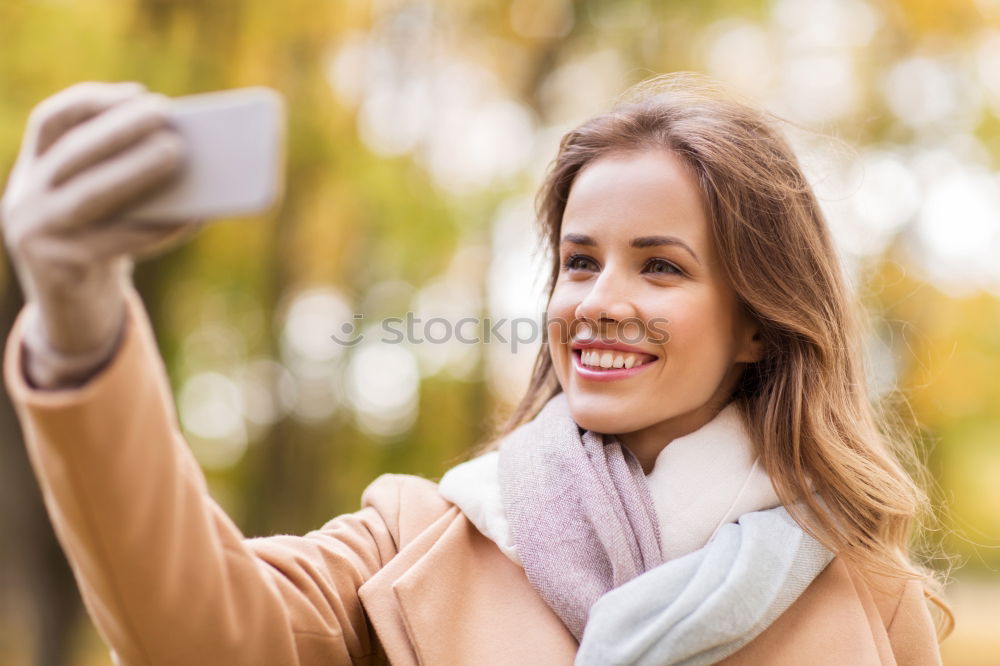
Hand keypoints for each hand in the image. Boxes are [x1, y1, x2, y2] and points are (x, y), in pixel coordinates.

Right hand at [0, 81, 204, 387]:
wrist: (72, 316)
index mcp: (31, 175)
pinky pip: (121, 241)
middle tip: (168, 115)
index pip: (49, 122)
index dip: (93, 102)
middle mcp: (24, 201)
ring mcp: (36, 237)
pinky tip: (196, 215)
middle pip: (74, 153)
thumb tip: (186, 153)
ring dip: (138, 168)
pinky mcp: (62, 270)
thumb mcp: (101, 211)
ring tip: (180, 152)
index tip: (138, 93)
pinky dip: (162, 225)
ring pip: (92, 194)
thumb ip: (124, 181)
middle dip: (121, 128)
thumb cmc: (100, 247)